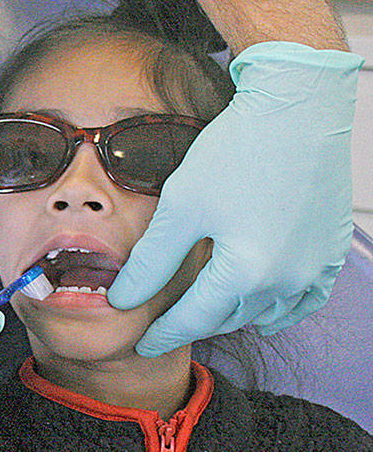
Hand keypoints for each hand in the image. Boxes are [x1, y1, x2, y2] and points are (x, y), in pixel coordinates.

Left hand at [109, 42, 362, 354]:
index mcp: (245, 272)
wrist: (298, 108)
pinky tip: (262, 306)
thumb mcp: (179, 207)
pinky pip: (305, 298)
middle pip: (229, 318)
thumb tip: (121, 299)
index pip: (194, 319)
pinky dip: (280, 307)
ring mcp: (315, 267)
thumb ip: (150, 261)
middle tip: (166, 328)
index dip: (164, 333)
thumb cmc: (235, 151)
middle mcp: (286, 279)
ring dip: (234, 316)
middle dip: (195, 324)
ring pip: (267, 312)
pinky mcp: (331, 249)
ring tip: (204, 314)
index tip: (142, 343)